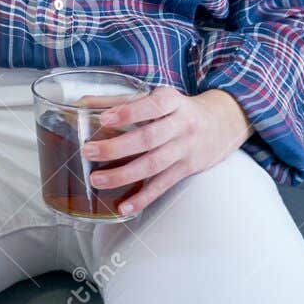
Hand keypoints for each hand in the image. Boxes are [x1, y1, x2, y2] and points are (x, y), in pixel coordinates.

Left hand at [80, 85, 253, 214]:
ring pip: (154, 165)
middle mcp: (181, 125)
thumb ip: (120, 100)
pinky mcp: (186, 170)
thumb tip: (81, 104)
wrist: (223, 123)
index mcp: (172, 101)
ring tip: (98, 180)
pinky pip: (163, 185)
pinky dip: (143, 198)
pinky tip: (125, 206)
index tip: (103, 118)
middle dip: (117, 147)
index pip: (152, 105)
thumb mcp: (158, 98)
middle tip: (89, 151)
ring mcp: (185, 150)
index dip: (128, 112)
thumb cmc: (180, 109)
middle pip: (149, 138)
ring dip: (124, 175)